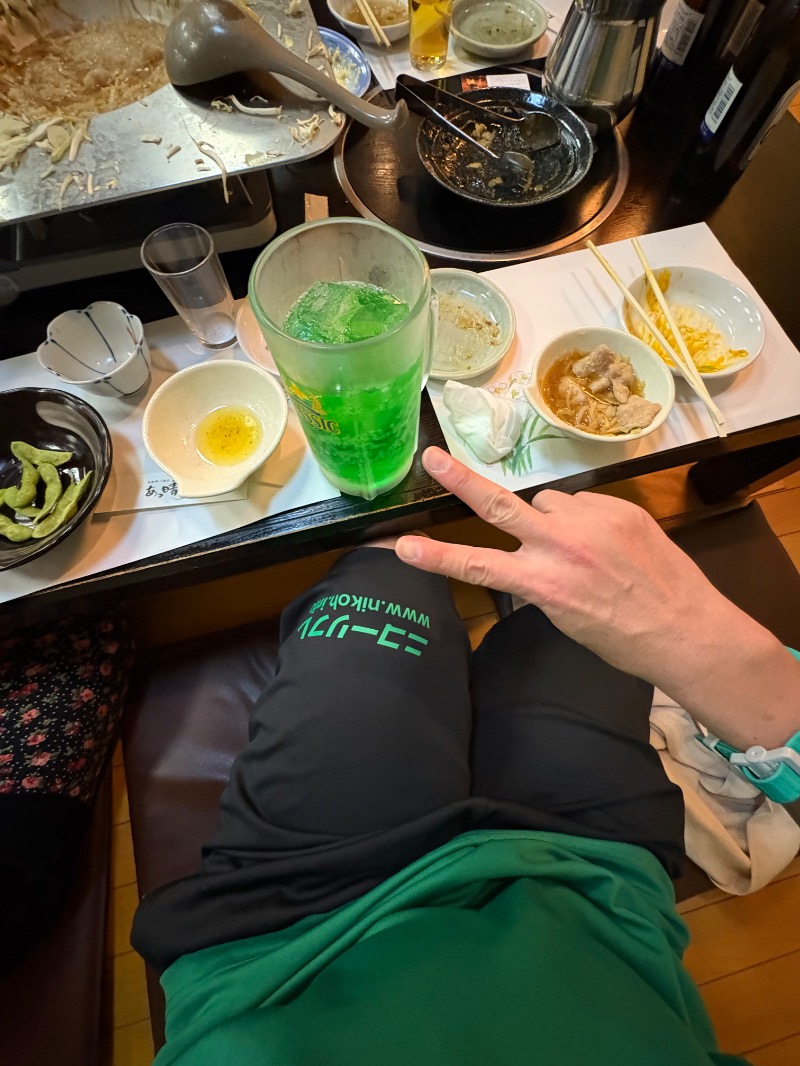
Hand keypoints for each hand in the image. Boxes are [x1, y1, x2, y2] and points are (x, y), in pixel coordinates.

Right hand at [396, 448, 799, 749]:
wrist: (685, 627)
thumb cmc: (620, 638)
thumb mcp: (565, 619)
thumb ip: (539, 581)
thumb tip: (528, 553)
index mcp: (543, 583)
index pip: (476, 565)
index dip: (435, 556)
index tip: (401, 545)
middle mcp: (562, 546)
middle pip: (499, 504)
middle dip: (461, 480)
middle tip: (433, 455)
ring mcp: (592, 521)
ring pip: (550, 503)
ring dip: (553, 519)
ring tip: (582, 549)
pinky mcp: (619, 507)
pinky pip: (585, 504)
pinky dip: (587, 519)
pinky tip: (608, 544)